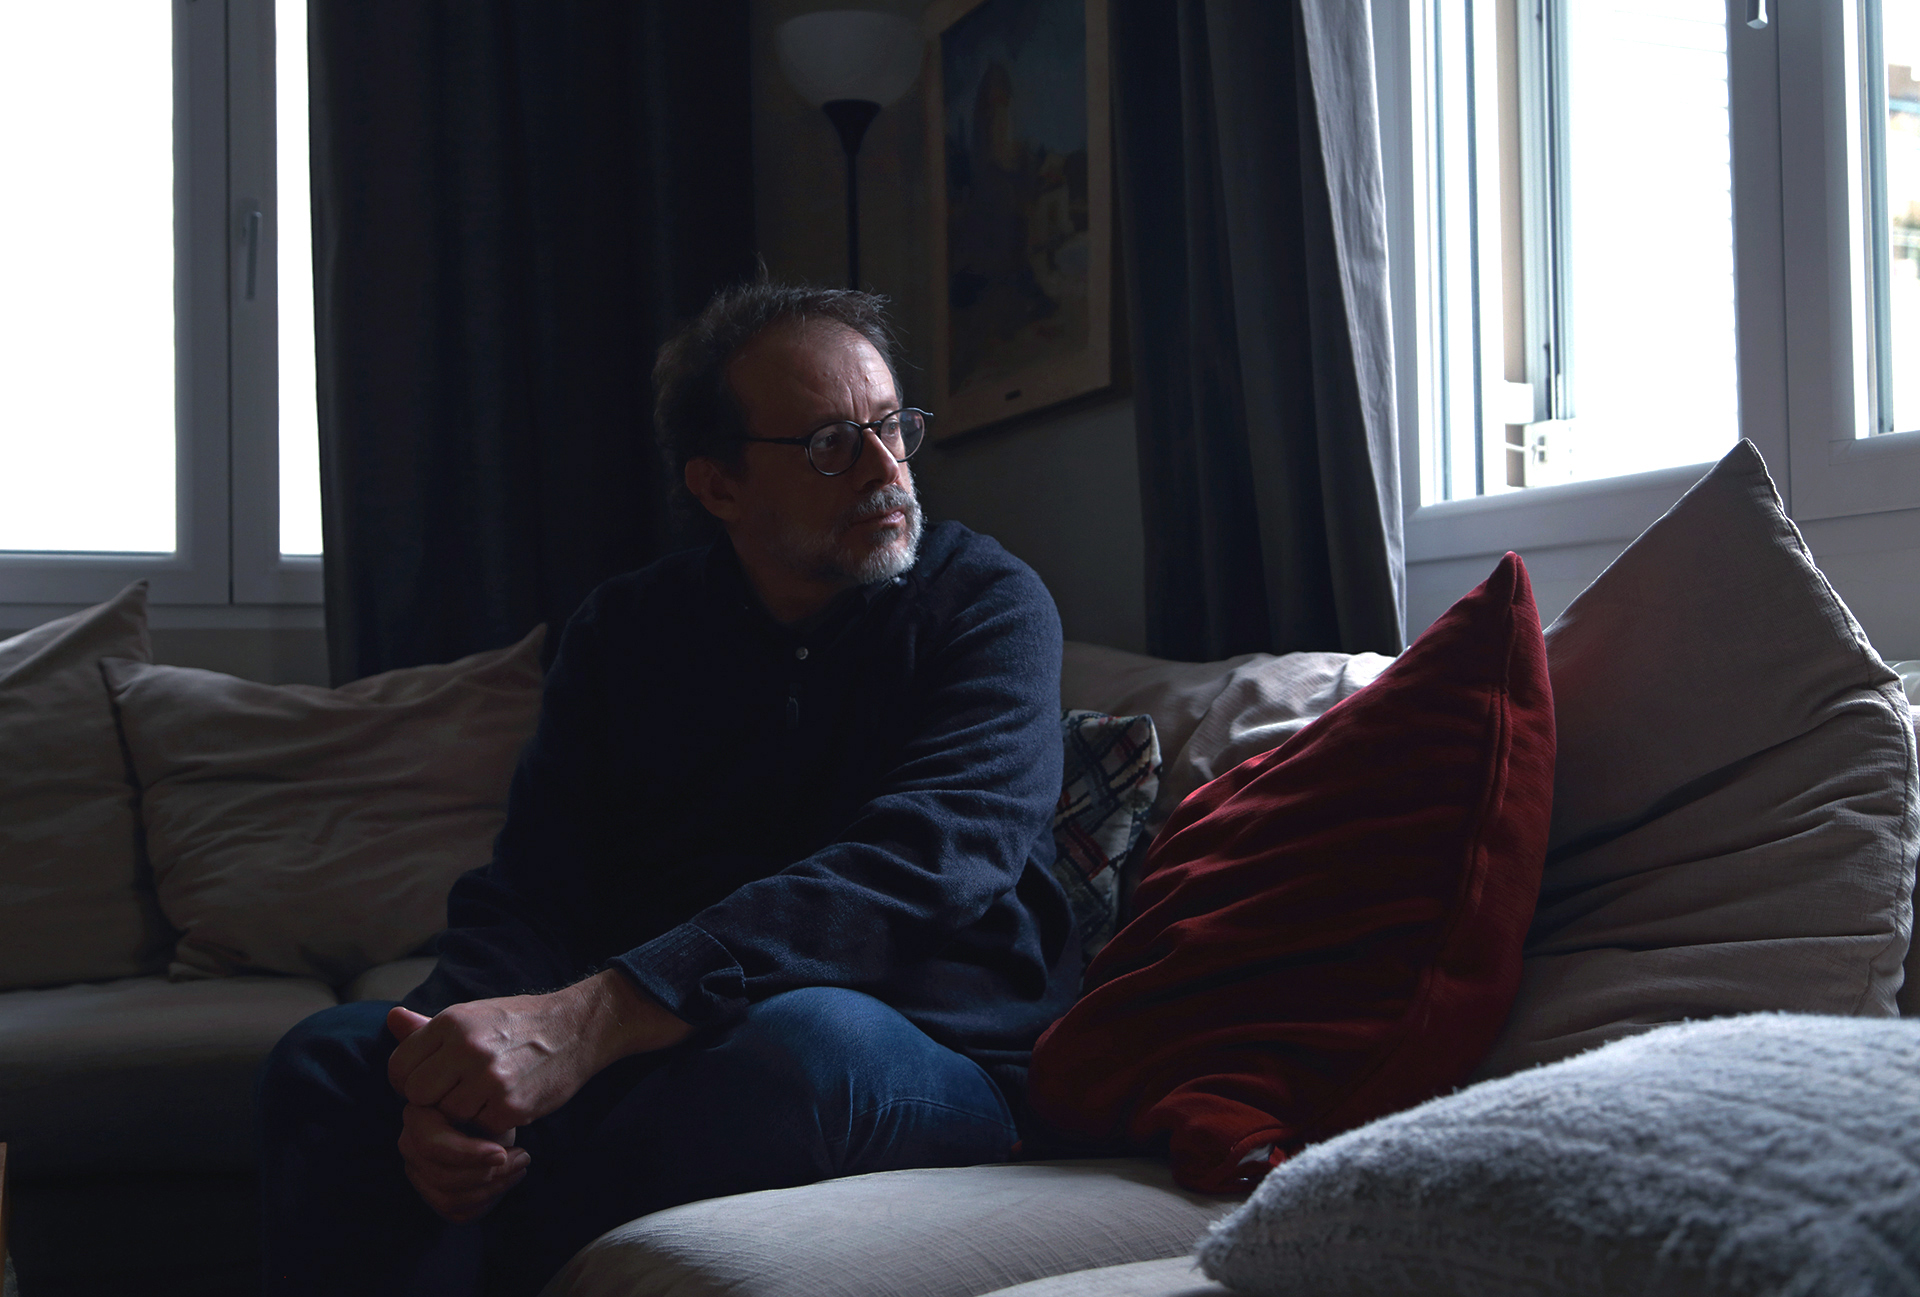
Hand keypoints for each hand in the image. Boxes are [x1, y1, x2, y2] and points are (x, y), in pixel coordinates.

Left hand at [385, 972, 691, 1136]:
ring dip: (462, 1114)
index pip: (399, 1068)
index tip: (432, 1082)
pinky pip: (479, 1128)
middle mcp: (466, 1048)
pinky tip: (504, 1104)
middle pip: (418, 1096)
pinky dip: (489, 1123)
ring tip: (483, 1098)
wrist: (577, 1028)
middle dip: (432, 1101)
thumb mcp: (472, 1015)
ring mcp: (489, 1079)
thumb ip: (428, 1027)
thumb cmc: (519, 1022)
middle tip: (455, 1094)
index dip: (409, 1081)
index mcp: (451, 1022)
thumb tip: (392, 1019)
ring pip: (448, 1116)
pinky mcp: (511, 1106)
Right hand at [397, 1101, 528, 1222]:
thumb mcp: (487, 1106)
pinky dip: (486, 1202)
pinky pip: (456, 1212)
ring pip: (449, 1199)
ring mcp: (417, 1172)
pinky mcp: (430, 1192)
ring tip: (520, 1167)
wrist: (486, 1113)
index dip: (467, 1154)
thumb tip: (498, 1158)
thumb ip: (488, 1123)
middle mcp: (409, 1146)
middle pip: (442, 1177)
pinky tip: (505, 1181)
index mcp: (417, 1116)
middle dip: (487, 1174)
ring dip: (492, 1188)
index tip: (501, 1154)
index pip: (431, 1145)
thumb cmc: (488, 1104)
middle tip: (523, 1158)